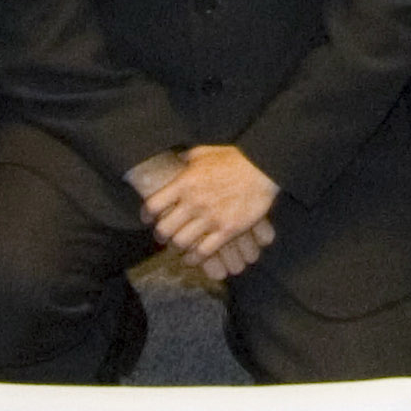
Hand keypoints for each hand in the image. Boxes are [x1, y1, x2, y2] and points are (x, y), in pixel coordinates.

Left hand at [131, 145, 281, 275]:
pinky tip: (193, 258)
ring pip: (181, 243)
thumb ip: (188, 158)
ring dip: (176, 248)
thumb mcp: (206, 152)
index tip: (148, 219)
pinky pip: (204, 252)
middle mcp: (194, 202)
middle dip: (161, 235)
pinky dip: (195, 258)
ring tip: (177, 248)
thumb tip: (178, 159)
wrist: (263, 168)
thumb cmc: (235, 158)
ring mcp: (210, 218)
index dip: (147, 215)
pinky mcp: (227, 230)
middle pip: (164, 229)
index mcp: (185, 183)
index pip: (154, 205)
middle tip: (163, 236)